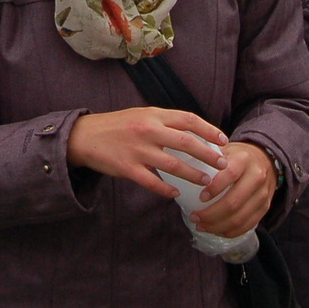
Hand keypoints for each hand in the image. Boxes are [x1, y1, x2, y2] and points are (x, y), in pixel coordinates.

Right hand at [65, 107, 228, 197]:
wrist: (85, 136)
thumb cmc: (117, 126)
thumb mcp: (141, 115)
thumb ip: (164, 122)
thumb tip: (192, 133)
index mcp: (153, 115)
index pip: (188, 120)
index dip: (209, 130)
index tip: (223, 141)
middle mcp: (147, 130)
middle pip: (186, 142)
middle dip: (208, 155)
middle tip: (222, 164)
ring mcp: (138, 150)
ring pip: (173, 165)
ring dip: (192, 174)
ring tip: (205, 181)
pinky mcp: (127, 168)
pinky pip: (152, 182)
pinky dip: (166, 189)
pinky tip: (175, 192)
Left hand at [194, 142, 278, 237]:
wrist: (266, 160)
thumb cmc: (237, 157)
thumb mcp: (225, 150)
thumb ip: (208, 158)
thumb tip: (181, 167)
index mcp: (244, 160)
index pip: (230, 175)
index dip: (214, 188)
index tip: (200, 198)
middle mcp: (256, 176)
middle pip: (234, 201)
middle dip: (211, 214)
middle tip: (195, 218)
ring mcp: (263, 194)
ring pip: (241, 217)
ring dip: (218, 226)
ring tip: (202, 226)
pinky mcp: (265, 207)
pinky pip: (248, 225)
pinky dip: (231, 231)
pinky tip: (217, 230)